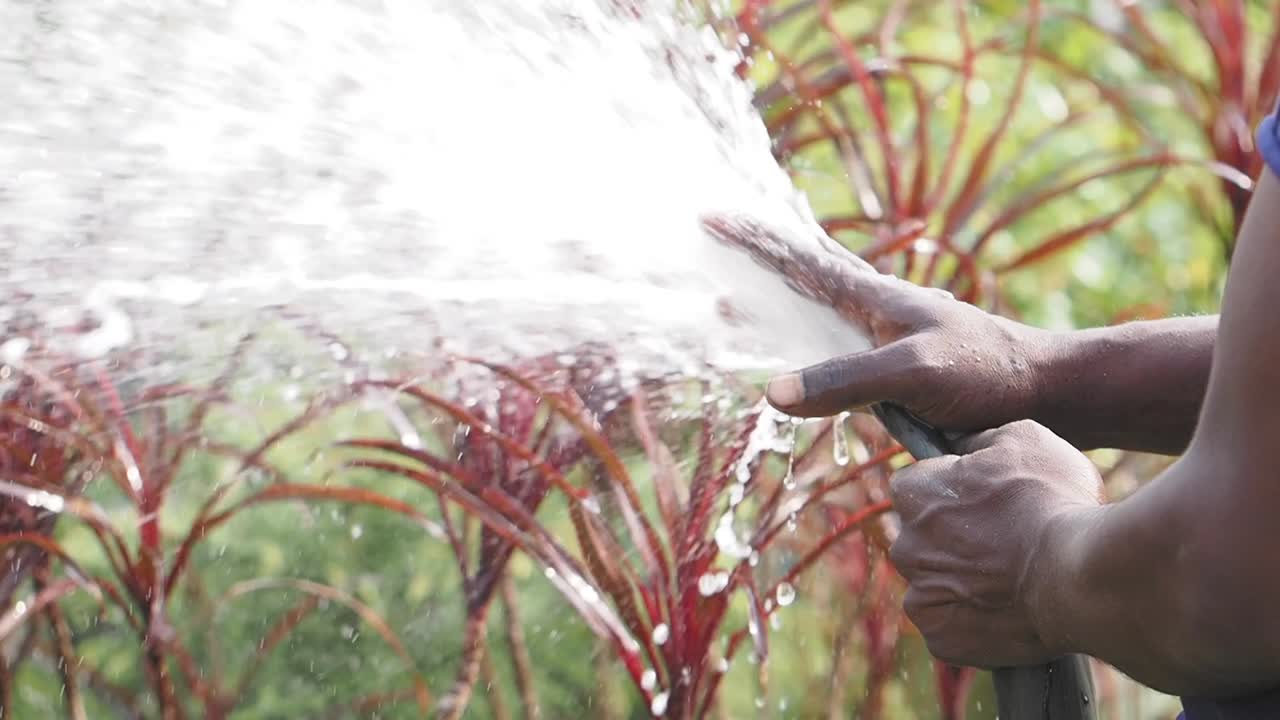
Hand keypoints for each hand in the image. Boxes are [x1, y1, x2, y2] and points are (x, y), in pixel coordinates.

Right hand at [702, 215, 1050, 429]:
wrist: (1046, 395)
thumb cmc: (987, 374)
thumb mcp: (915, 373)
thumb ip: (846, 380)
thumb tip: (772, 392)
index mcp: (876, 298)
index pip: (803, 260)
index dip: (757, 241)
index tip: (714, 219)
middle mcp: (876, 312)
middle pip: (804, 276)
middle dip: (758, 262)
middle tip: (718, 246)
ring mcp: (885, 340)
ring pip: (816, 315)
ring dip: (776, 307)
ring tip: (737, 307)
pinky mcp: (894, 372)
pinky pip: (834, 355)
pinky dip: (804, 348)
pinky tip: (799, 357)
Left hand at [888, 420, 1103, 667]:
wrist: (1080, 576)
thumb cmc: (1053, 502)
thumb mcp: (1024, 439)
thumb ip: (982, 437)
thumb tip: (967, 443)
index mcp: (913, 493)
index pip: (918, 486)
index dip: (953, 490)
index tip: (986, 500)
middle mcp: (905, 545)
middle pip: (924, 539)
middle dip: (955, 539)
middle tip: (1006, 542)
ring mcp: (921, 596)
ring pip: (937, 585)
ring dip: (966, 582)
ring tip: (1014, 579)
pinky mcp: (942, 638)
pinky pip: (953, 626)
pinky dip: (976, 622)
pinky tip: (1009, 610)